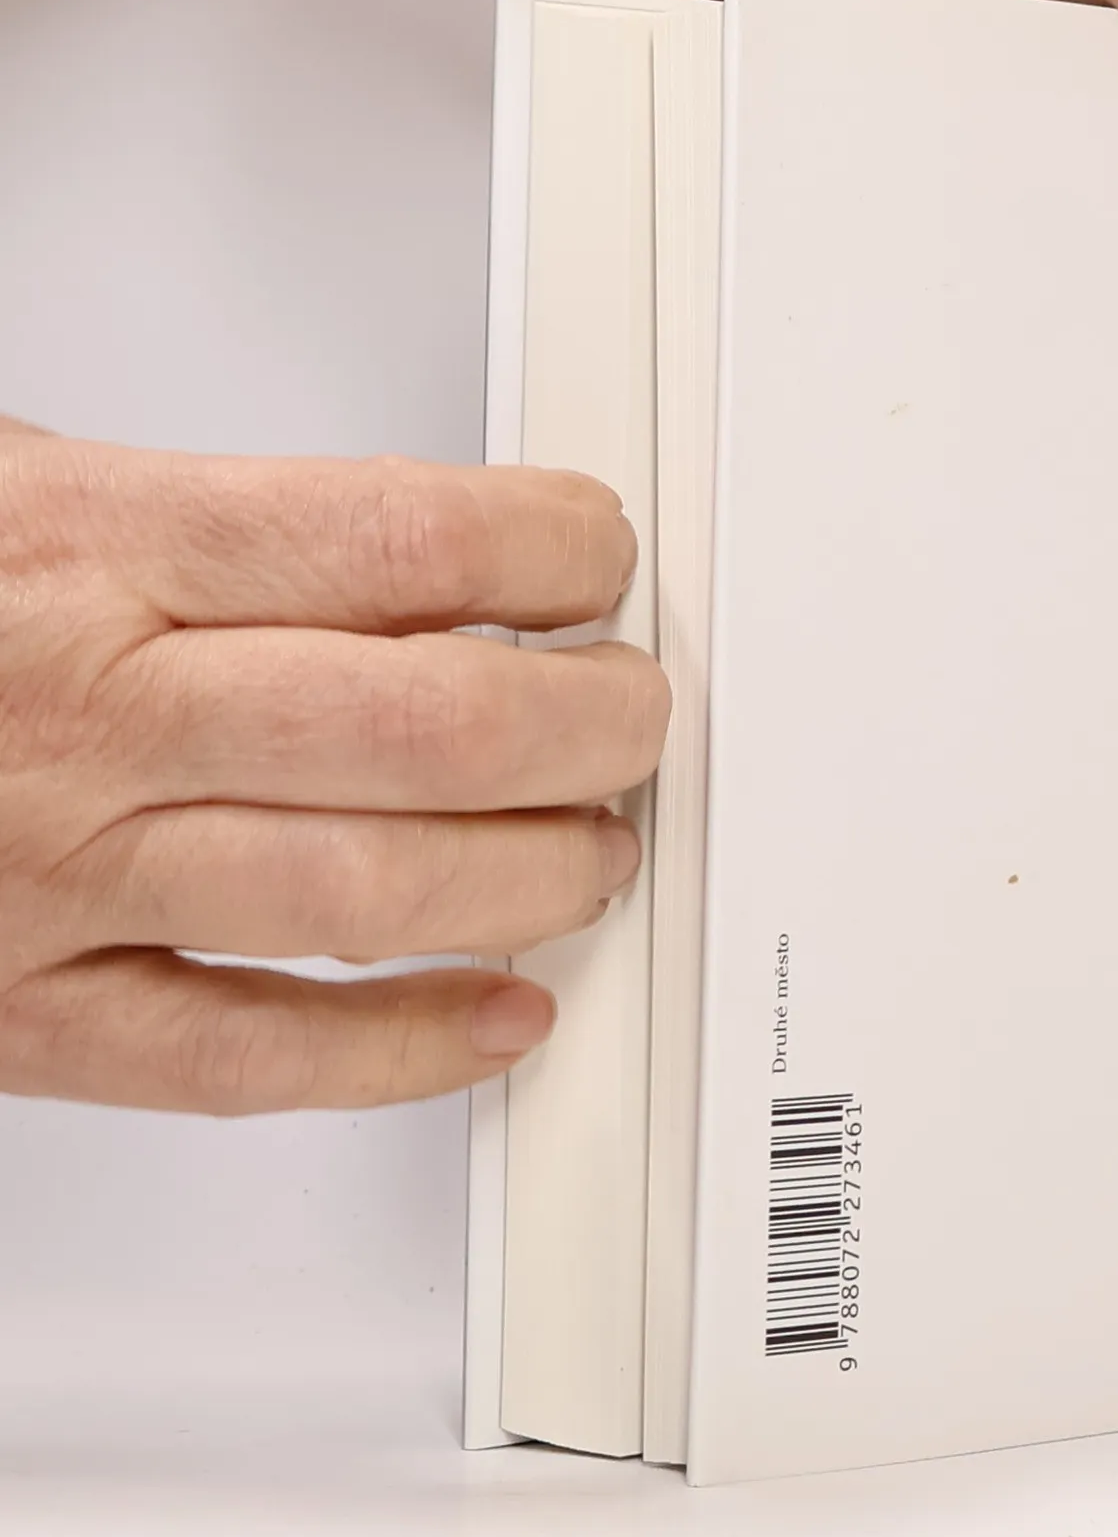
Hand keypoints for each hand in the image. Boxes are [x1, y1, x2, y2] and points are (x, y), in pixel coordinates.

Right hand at [0, 420, 668, 1114]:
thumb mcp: (20, 478)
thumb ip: (215, 513)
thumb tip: (433, 553)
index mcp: (93, 550)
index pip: (402, 542)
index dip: (549, 550)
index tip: (598, 559)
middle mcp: (91, 716)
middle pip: (426, 731)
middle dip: (587, 727)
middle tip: (637, 713)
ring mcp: (59, 877)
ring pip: (368, 896)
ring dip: (532, 878)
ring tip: (600, 848)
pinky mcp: (26, 1010)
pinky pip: (245, 1058)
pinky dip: (399, 1051)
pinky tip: (497, 1019)